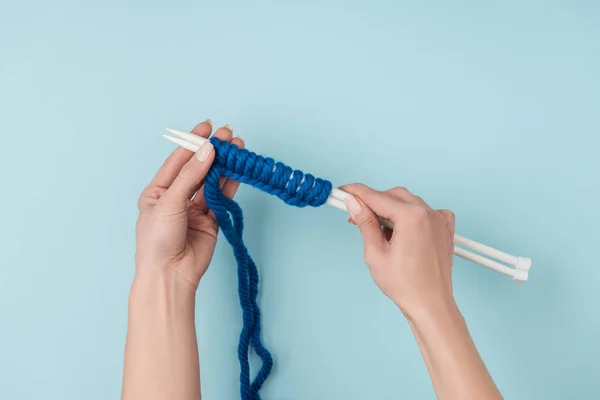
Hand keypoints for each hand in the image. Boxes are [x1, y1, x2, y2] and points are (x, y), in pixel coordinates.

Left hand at [135, 120, 243, 288]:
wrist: (169, 274)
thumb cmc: (158, 240)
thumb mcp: (169, 201)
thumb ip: (191, 175)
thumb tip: (208, 150)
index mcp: (158, 191)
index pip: (178, 160)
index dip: (193, 142)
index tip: (207, 126)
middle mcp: (176, 198)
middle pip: (198, 168)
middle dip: (212, 151)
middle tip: (228, 135)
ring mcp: (194, 209)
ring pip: (212, 182)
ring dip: (224, 165)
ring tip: (238, 148)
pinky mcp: (211, 221)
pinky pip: (222, 198)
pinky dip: (230, 184)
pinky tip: (238, 171)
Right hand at [341, 184, 454, 318]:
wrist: (430, 305)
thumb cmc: (405, 285)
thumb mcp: (375, 253)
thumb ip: (365, 223)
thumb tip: (354, 203)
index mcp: (411, 217)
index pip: (377, 197)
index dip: (356, 193)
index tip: (343, 191)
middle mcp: (428, 213)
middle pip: (394, 195)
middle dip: (374, 202)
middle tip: (356, 216)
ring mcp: (439, 221)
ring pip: (410, 202)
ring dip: (392, 208)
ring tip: (378, 230)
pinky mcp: (445, 230)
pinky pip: (428, 211)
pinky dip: (413, 214)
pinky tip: (404, 228)